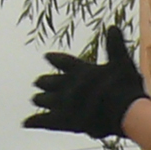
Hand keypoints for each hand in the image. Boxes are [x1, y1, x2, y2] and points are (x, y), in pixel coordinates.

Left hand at [24, 23, 148, 141]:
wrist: (123, 110)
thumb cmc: (125, 86)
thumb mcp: (122, 63)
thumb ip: (115, 46)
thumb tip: (112, 26)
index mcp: (82, 70)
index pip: (64, 62)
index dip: (55, 59)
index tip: (46, 56)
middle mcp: (69, 85)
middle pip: (52, 82)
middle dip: (45, 82)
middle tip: (37, 82)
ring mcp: (64, 103)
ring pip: (46, 100)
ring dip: (40, 99)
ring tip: (34, 99)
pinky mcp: (63, 120)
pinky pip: (45, 121)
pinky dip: (35, 121)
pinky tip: (25, 122)